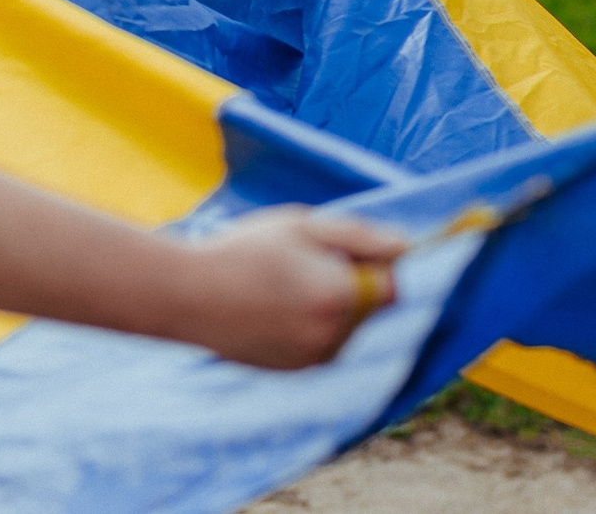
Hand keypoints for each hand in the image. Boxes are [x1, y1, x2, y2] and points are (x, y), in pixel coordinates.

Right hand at [171, 207, 406, 369]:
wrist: (186, 295)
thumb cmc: (244, 250)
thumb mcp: (303, 226)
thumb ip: (362, 237)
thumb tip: (408, 247)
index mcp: (341, 297)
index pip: (392, 285)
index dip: (373, 263)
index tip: (342, 251)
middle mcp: (335, 336)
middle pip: (369, 306)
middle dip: (349, 282)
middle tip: (300, 262)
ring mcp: (314, 358)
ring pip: (346, 326)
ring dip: (330, 305)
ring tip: (281, 284)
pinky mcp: (295, 370)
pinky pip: (322, 342)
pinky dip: (309, 323)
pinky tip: (272, 306)